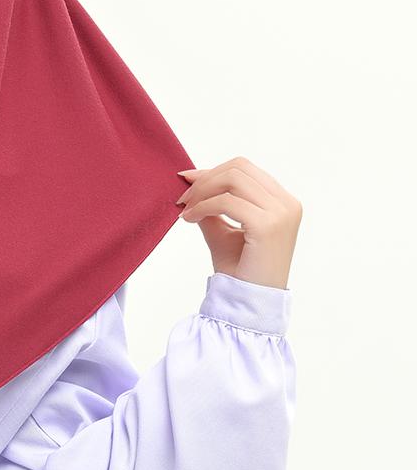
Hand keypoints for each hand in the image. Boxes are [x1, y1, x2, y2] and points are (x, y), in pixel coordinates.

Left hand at [176, 156, 301, 288]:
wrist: (249, 301)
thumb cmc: (239, 268)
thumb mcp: (222, 228)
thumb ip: (211, 203)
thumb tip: (190, 178)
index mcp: (282, 202)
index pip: (245, 169)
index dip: (212, 171)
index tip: (186, 180)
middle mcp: (287, 204)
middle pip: (239, 167)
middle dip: (205, 179)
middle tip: (183, 199)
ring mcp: (282, 213)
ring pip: (233, 180)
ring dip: (202, 191)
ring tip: (186, 211)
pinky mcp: (268, 226)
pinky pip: (227, 202)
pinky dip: (203, 207)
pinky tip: (190, 220)